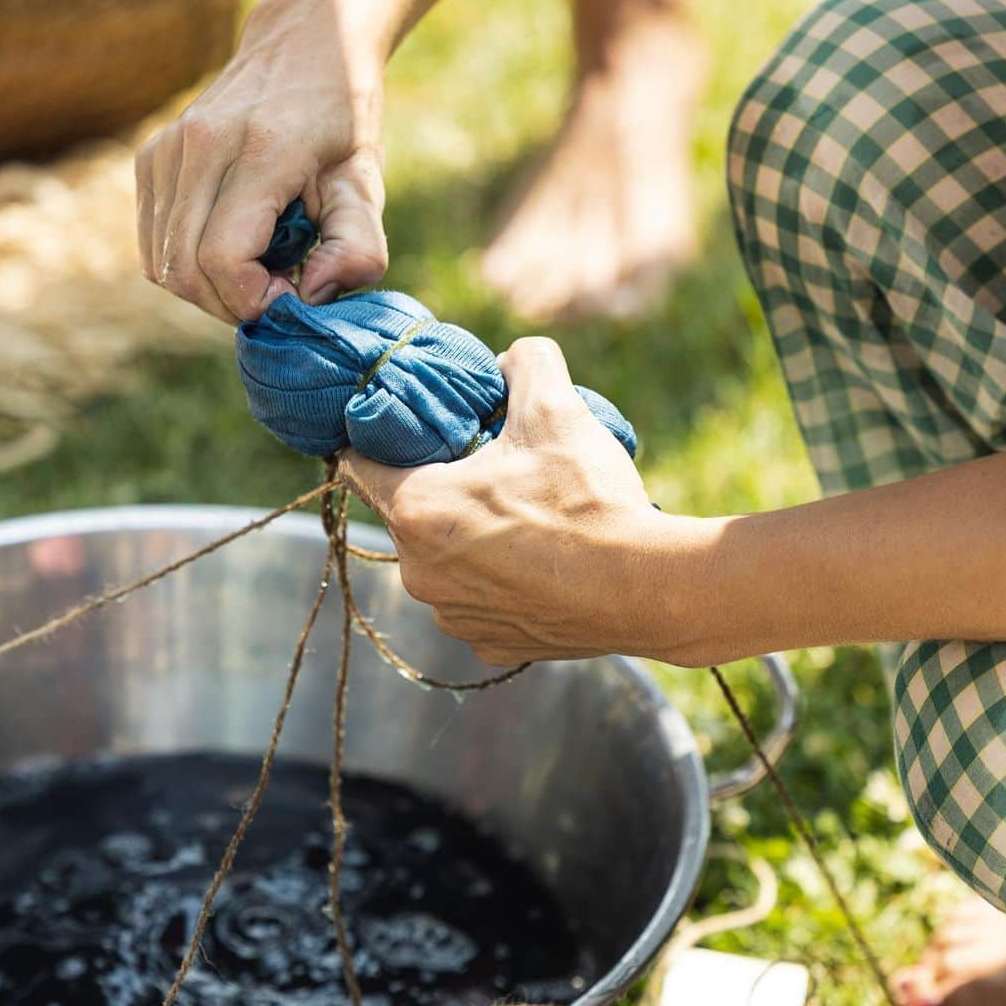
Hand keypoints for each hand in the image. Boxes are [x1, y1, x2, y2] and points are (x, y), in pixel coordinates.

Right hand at [135, 0, 387, 324]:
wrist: (303, 45)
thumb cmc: (341, 124)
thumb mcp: (365, 184)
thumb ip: (356, 246)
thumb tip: (312, 296)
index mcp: (259, 151)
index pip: (222, 258)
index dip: (255, 299)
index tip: (294, 292)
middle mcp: (200, 145)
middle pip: (186, 270)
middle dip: (233, 304)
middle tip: (278, 290)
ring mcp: (166, 150)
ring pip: (163, 265)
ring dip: (211, 290)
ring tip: (257, 268)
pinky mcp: (149, 159)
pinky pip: (154, 246)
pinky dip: (189, 266)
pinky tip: (231, 249)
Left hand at [341, 337, 669, 664]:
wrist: (648, 588)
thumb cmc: (589, 499)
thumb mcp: (554, 406)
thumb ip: (523, 362)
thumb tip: (510, 359)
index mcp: (416, 510)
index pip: (356, 463)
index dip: (380, 439)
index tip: (414, 429)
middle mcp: (419, 573)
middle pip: (408, 513)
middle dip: (441, 488)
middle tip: (492, 467)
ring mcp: (454, 617)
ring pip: (445, 562)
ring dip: (471, 540)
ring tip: (527, 517)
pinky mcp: (492, 647)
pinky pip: (482, 603)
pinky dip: (502, 583)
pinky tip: (543, 564)